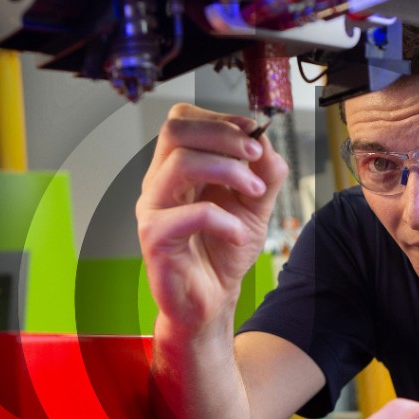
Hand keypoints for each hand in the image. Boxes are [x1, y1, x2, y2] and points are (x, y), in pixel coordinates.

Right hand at [137, 103, 288, 336]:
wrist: (212, 299)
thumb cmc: (223, 250)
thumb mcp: (256, 204)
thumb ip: (264, 171)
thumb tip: (265, 140)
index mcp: (178, 166)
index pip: (184, 119)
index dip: (221, 119)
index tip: (254, 134)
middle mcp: (160, 181)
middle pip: (176, 129)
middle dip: (223, 135)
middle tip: (255, 155)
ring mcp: (152, 207)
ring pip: (181, 163)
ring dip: (229, 171)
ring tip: (255, 192)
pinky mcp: (154, 237)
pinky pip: (188, 214)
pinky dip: (223, 220)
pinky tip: (237, 232)